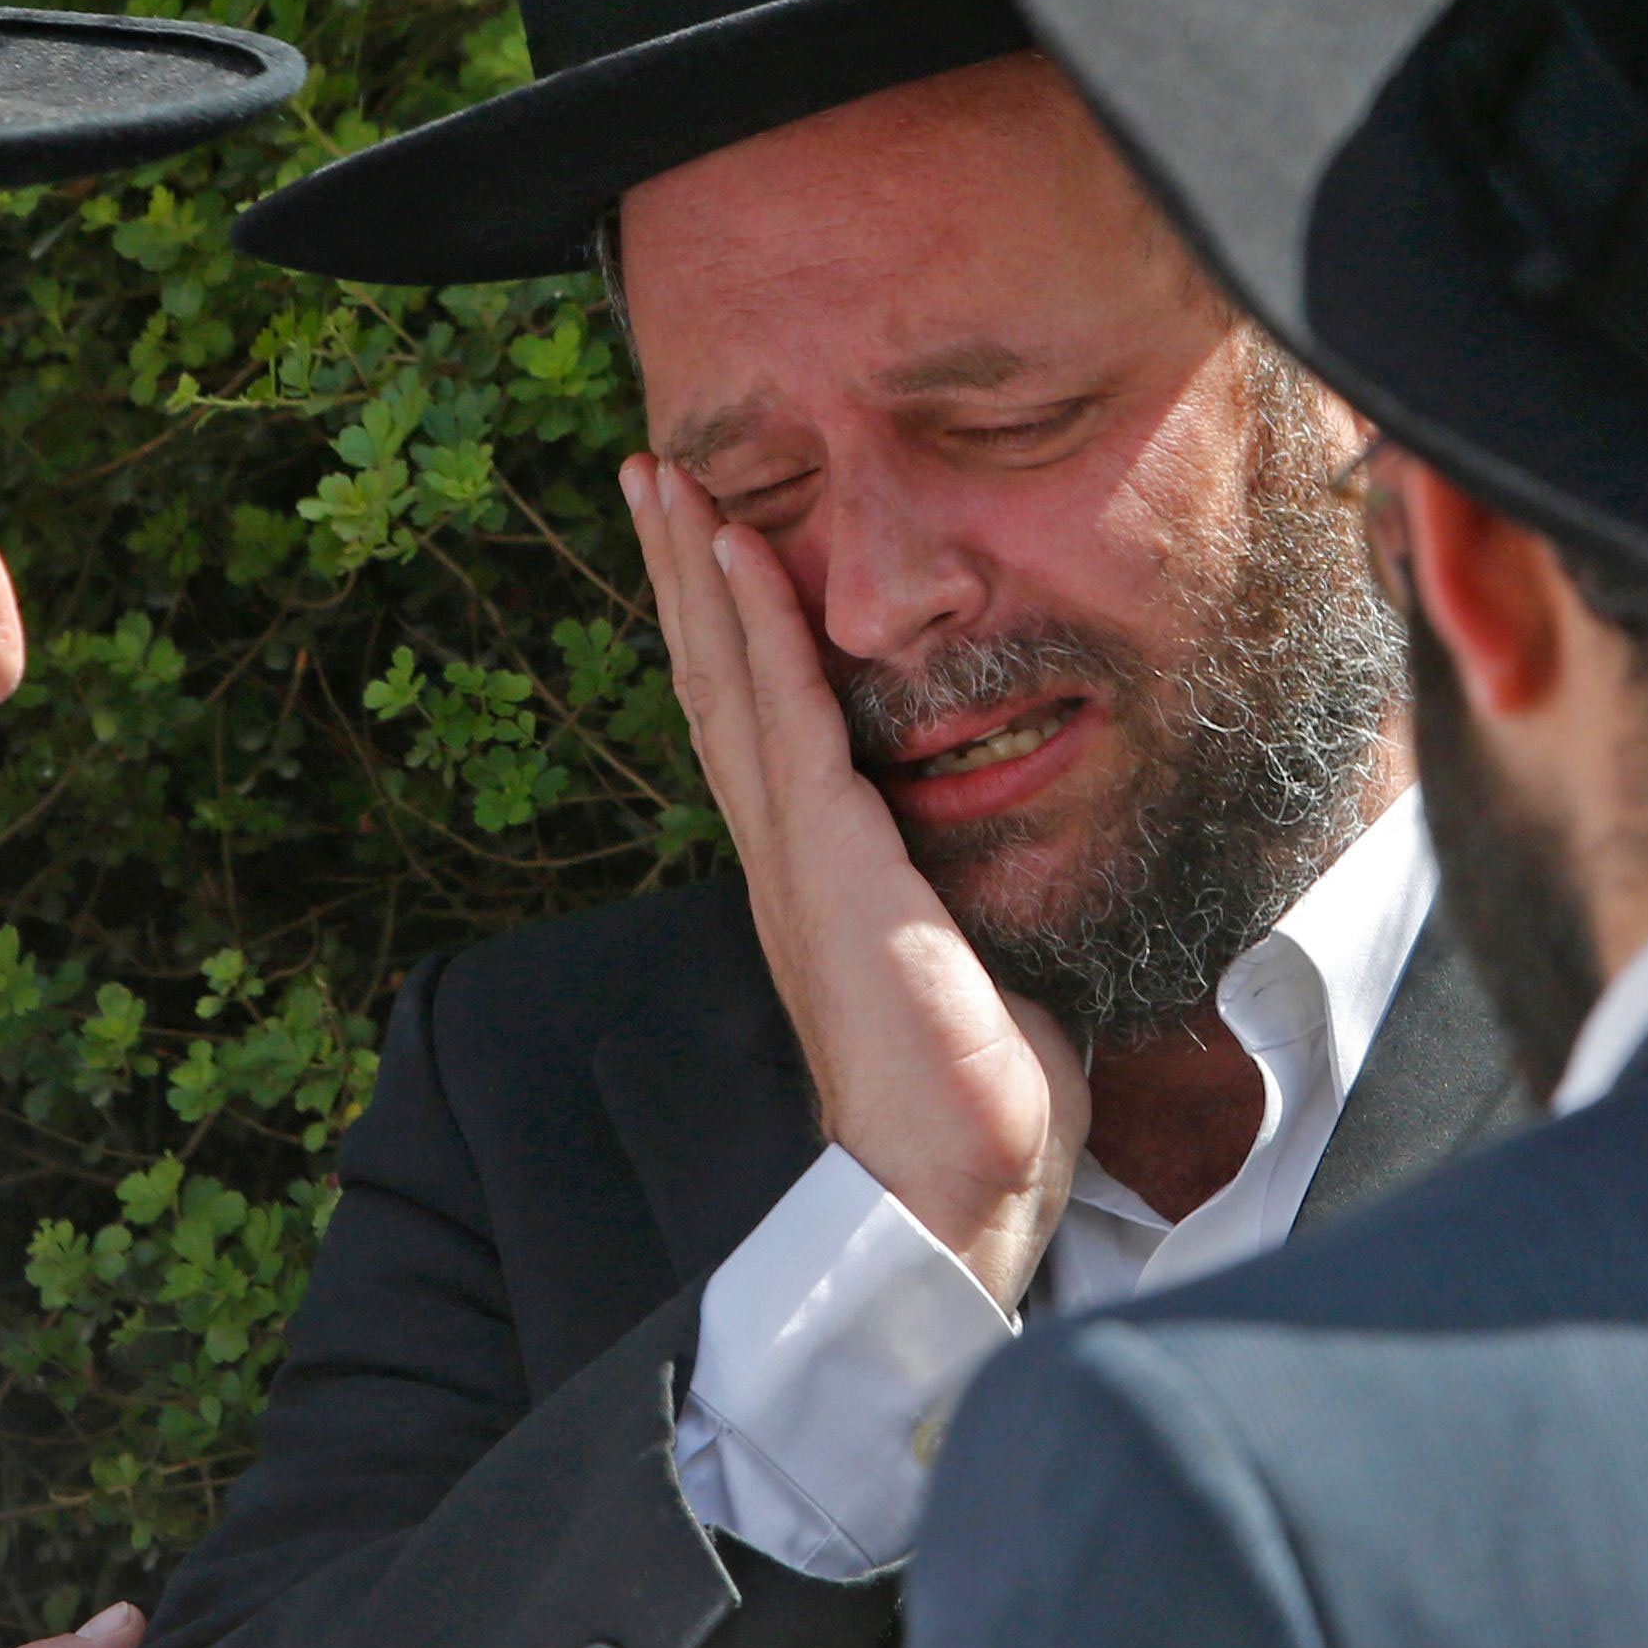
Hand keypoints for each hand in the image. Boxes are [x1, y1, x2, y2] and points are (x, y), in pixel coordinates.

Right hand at [622, 456, 1083, 1313]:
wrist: (957, 1178)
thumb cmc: (978, 1087)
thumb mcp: (970, 947)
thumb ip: (958, 881)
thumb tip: (999, 841)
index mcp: (810, 870)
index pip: (751, 718)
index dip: (719, 624)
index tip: (702, 533)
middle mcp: (781, 850)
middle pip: (712, 677)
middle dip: (679, 568)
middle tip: (648, 469)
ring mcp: (794, 852)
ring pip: (728, 677)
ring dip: (695, 568)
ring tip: (665, 477)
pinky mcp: (829, 859)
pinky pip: (786, 714)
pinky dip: (756, 625)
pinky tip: (741, 549)